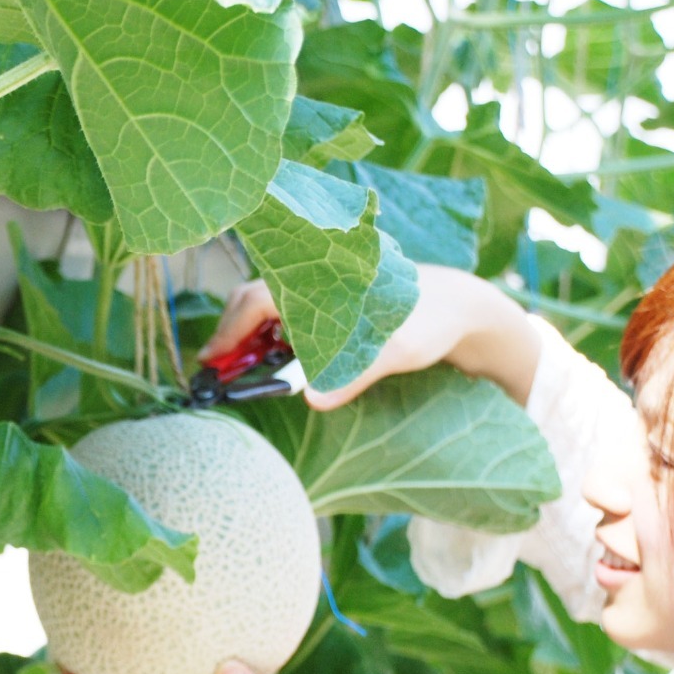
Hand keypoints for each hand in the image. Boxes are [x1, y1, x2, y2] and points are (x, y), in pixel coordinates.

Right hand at [199, 265, 540, 409]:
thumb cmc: (430, 323)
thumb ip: (353, 375)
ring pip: (267, 302)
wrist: (460, 305)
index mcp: (325, 278)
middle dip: (233, 333)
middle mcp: (317, 272)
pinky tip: (277, 356)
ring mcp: (321, 282)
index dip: (231, 330)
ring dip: (251, 333)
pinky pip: (286, 307)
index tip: (213, 361)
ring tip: (243, 367)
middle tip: (219, 370)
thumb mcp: (395, 351)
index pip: (259, 299)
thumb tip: (313, 401)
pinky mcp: (328, 294)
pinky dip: (272, 331)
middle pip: (254, 297)